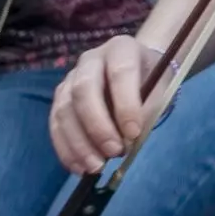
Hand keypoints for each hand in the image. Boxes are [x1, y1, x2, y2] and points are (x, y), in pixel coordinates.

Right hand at [47, 35, 164, 174]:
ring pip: (64, 110)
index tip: (134, 133)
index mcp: (121, 48)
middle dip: (97, 125)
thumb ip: (148, 108)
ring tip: (96, 167)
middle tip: (114, 152)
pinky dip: (66, 149)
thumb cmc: (150, 79)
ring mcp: (70, 78)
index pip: (120, 72)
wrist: (135, 69)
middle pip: (84, 89)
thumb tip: (129, 138)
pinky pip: (55, 125)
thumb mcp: (159, 88)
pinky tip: (79, 167)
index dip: (126, 103)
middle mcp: (90, 59)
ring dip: (79, 143)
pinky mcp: (59, 99)